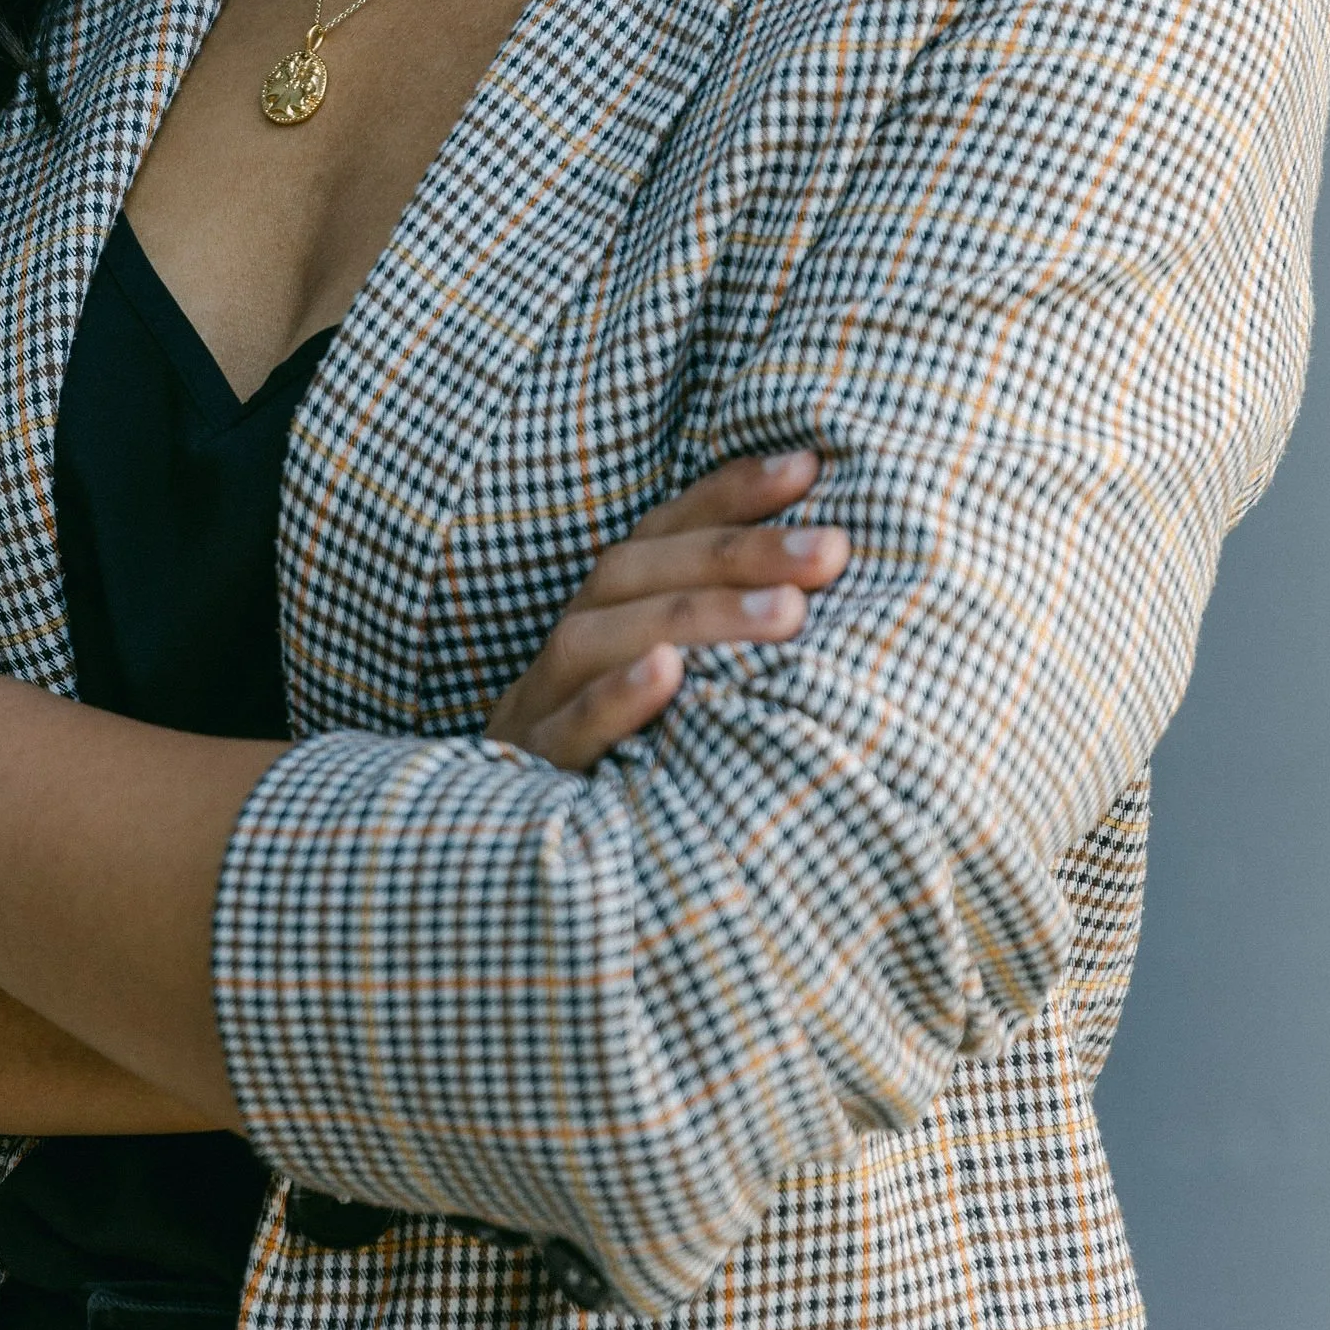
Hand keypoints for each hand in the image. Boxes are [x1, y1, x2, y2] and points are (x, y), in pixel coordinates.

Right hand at [484, 449, 848, 771]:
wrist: (498, 863)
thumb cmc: (621, 774)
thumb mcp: (668, 702)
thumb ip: (720, 646)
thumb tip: (820, 594)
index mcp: (600, 617)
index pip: (658, 536)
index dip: (727, 494)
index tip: (809, 467)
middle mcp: (566, 647)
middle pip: (633, 573)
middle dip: (736, 552)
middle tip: (831, 548)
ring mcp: (537, 708)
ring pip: (597, 639)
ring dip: (696, 615)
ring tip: (789, 612)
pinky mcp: (528, 775)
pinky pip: (566, 730)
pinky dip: (615, 699)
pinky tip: (672, 677)